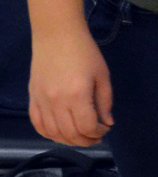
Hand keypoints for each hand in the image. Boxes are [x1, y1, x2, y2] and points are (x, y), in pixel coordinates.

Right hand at [28, 32, 113, 147]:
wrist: (56, 36)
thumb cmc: (84, 52)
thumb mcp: (103, 75)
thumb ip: (105, 101)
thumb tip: (107, 123)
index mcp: (77, 95)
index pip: (87, 127)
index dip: (98, 133)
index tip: (106, 128)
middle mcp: (56, 102)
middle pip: (70, 134)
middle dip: (86, 140)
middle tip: (96, 137)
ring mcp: (41, 101)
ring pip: (52, 133)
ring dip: (68, 140)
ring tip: (81, 137)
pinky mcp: (32, 98)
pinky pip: (37, 124)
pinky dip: (48, 133)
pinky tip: (60, 133)